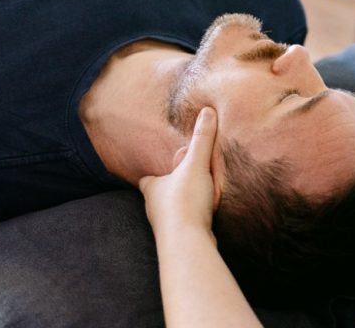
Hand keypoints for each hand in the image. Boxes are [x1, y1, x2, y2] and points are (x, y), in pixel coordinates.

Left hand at [139, 107, 219, 236]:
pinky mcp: (180, 239)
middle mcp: (154, 208)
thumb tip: (207, 110)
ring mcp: (165, 226)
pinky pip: (185, 225)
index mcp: (152, 188)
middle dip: (168, 189)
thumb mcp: (196, 165)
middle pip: (159, 195)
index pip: (147, 179)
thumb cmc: (185, 202)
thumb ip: (202, 139)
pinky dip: (192, 219)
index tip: (160, 169)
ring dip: (182, 205)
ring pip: (171, 212)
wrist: (187, 243)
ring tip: (199, 198)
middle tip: (183, 180)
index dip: (153, 174)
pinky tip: (205, 217)